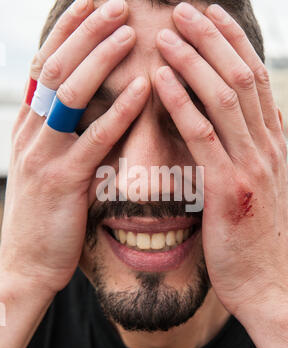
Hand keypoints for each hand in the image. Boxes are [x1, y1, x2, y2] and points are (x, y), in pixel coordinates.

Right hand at [0, 0, 149, 293]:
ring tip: (127, 30)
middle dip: (84, 31)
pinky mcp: (63, 183)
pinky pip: (93, 139)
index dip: (67, 30)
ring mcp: (44, 156)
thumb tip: (90, 108)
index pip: (45, 65)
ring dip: (100, 58)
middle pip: (56, 68)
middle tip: (115, 2)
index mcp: (29, 127)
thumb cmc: (44, 214)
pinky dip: (118, 112)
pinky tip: (142, 89)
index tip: (92, 2)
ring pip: (69, 94)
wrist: (25, 262)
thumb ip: (63, 136)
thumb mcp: (46, 166)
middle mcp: (31, 133)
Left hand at [155, 2, 287, 314]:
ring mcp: (250, 166)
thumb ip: (257, 152)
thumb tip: (256, 120)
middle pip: (242, 77)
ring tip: (168, 32)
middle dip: (213, 38)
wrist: (264, 283)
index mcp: (271, 145)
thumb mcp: (263, 188)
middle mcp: (265, 148)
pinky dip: (182, 103)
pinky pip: (202, 136)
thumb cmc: (254, 237)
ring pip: (224, 98)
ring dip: (195, 61)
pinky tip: (161, 80)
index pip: (255, 79)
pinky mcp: (228, 189)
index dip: (233, 42)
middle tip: (185, 9)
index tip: (210, 16)